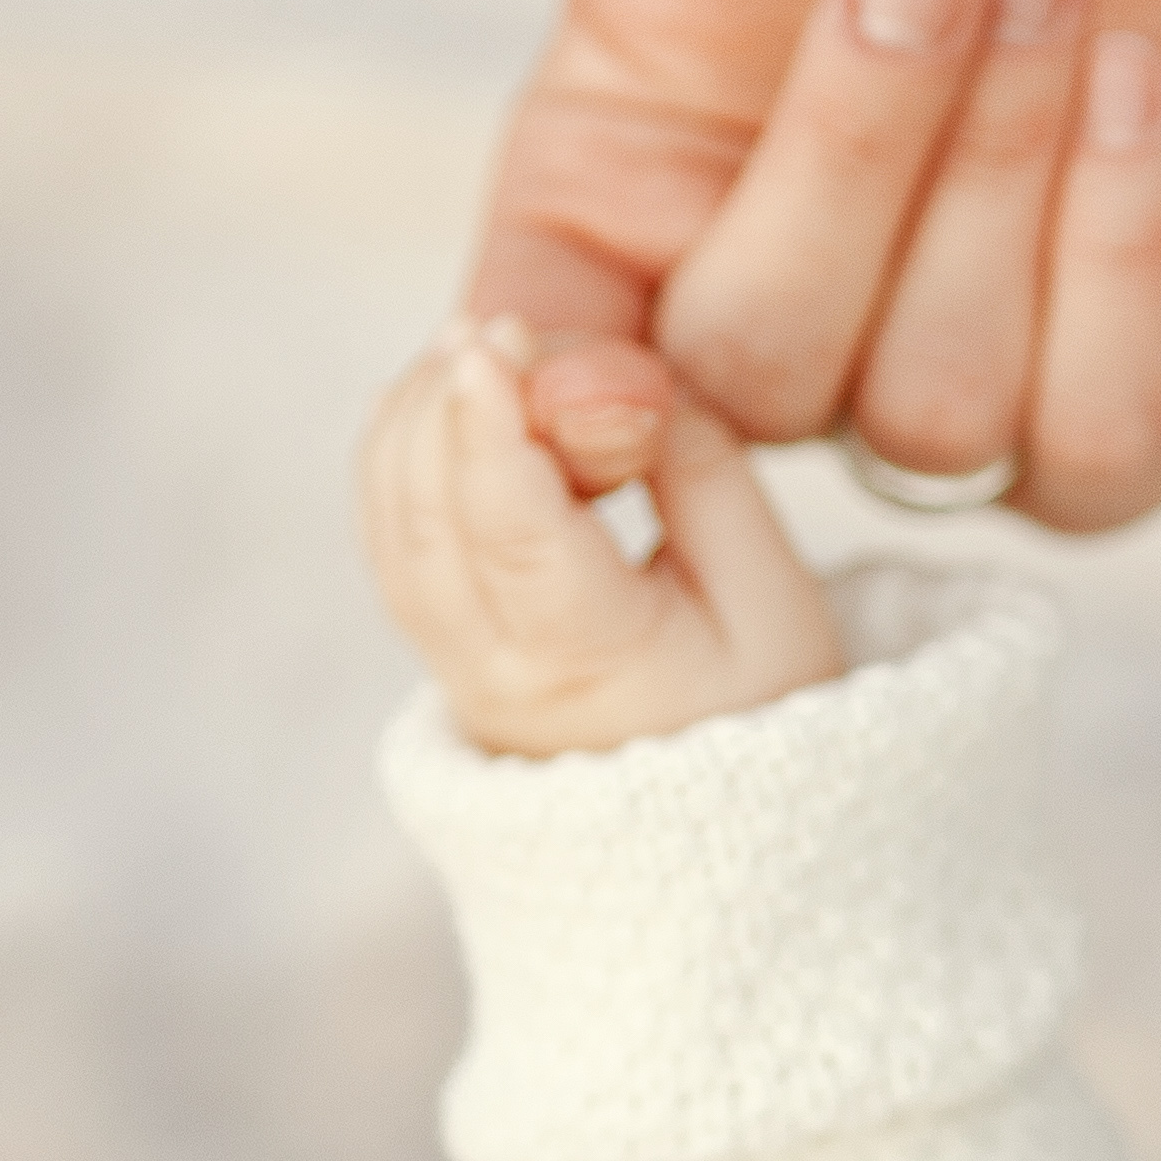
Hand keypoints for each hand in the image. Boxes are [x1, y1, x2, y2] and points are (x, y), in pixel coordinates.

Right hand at [81, 0, 1160, 529]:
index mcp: (628, 188)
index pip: (531, 393)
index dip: (562, 409)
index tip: (602, 369)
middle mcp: (778, 306)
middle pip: (748, 394)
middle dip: (854, 155)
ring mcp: (963, 376)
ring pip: (925, 420)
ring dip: (1003, 173)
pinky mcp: (1144, 412)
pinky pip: (1091, 452)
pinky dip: (1122, 256)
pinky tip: (1153, 91)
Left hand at [361, 318, 843, 756]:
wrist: (712, 832)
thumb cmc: (759, 707)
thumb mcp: (770, 591)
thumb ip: (696, 466)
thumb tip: (608, 373)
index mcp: (593, 665)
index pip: (515, 538)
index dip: (495, 429)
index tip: (499, 338)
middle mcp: (497, 674)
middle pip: (427, 523)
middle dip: (446, 406)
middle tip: (493, 328)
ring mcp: (454, 667)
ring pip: (391, 527)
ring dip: (415, 423)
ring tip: (474, 353)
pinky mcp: (440, 648)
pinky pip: (391, 539)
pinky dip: (403, 456)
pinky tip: (446, 404)